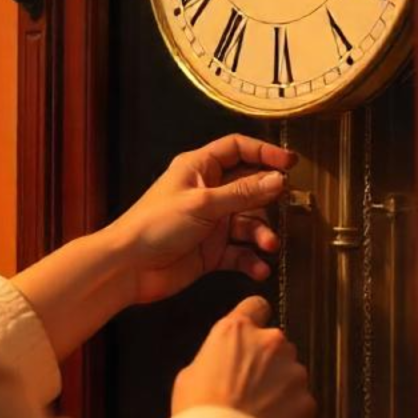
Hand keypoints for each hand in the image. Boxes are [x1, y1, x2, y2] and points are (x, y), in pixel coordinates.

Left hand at [108, 134, 296, 303]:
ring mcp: (211, 223)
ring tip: (268, 245)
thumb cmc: (153, 225)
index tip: (289, 162)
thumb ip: (243, 193)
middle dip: (268, 198)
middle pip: (250, 187)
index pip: (237, 149)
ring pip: (249, 223)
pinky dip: (251, 260)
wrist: (128, 268)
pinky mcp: (212, 251)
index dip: (264, 152)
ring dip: (261, 234)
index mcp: (199, 169)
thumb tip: (277, 179)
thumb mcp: (203, 204)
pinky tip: (258, 268)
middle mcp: (208, 193)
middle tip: (286, 204)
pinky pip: (240, 252)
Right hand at [172, 297, 315, 417]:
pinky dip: (290, 407)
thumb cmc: (199, 411)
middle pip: (275, 341)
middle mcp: (270, 341)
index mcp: (237, 330)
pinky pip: (300, 398)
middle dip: (266, 358)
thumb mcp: (191, 372)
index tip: (253, 330)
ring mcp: (292, 369)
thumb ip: (216, 354)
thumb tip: (222, 359)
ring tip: (259, 406)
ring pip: (290, 369)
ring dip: (280, 383)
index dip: (254, 318)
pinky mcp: (306, 397)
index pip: (256, 305)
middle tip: (249, 383)